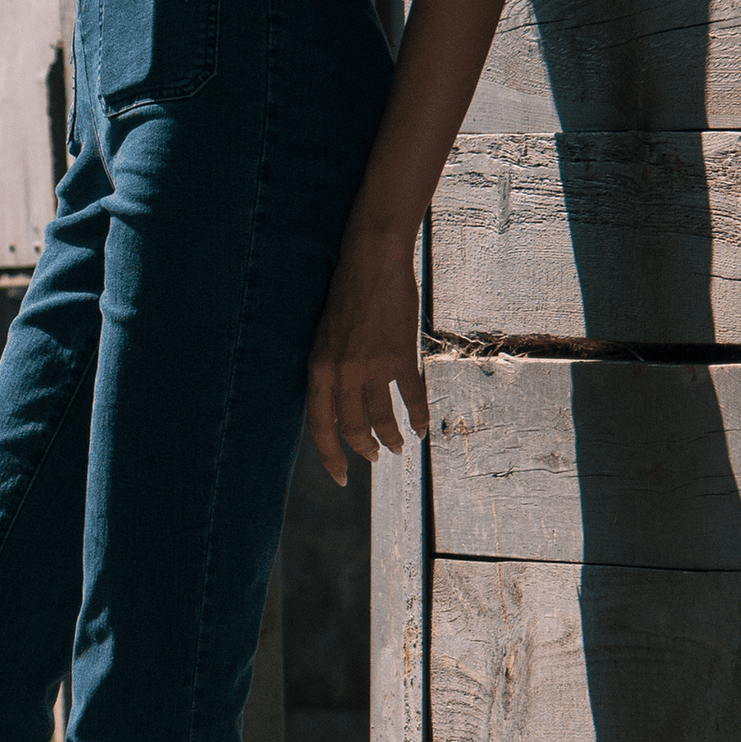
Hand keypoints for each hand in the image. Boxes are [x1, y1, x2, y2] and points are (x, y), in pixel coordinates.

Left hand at [304, 228, 427, 487]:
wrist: (372, 263)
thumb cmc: (346, 296)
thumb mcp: (324, 337)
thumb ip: (328, 372)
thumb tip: (336, 408)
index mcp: (318, 368)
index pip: (319, 426)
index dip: (330, 456)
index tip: (340, 478)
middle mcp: (342, 372)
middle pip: (353, 428)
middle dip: (365, 450)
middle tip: (375, 458)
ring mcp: (373, 366)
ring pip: (382, 420)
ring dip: (392, 439)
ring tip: (399, 447)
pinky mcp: (401, 356)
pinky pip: (412, 398)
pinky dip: (419, 417)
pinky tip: (422, 428)